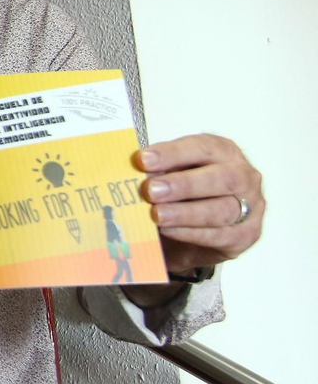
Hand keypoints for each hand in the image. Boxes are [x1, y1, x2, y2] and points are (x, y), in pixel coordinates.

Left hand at [140, 134, 262, 274]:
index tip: (143, 160)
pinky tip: (169, 230)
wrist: (200, 233)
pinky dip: (190, 233)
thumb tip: (131, 173)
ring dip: (185, 213)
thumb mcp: (173, 175)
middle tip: (151, 190)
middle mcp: (243, 176)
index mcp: (224, 152)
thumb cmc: (186, 195)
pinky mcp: (246, 235)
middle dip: (183, 184)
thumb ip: (159, 171)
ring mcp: (251, 207)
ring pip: (221, 210)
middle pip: (220, 179)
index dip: (172, 153)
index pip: (202, 148)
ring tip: (157, 215)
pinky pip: (219, 235)